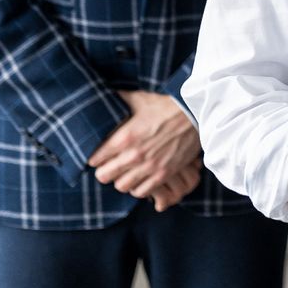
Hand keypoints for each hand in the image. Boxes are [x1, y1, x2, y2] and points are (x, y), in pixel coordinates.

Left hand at [88, 90, 201, 209]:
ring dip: (121, 179)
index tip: (99, 154)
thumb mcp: (138, 99)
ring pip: (121, 186)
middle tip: (109, 165)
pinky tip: (140, 178)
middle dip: (104, 171)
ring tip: (124, 172)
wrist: (193, 114)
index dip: (95, 157)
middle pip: (104, 177)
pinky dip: (138, 187)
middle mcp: (133, 155)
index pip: (94, 159)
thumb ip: (118, 100)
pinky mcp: (163, 174)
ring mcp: (149, 167)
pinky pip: (141, 191)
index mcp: (123, 137)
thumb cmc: (164, 105)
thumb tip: (103, 96)